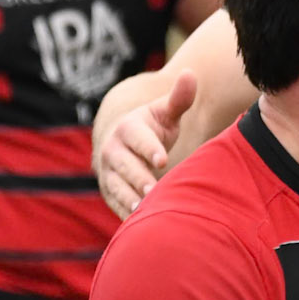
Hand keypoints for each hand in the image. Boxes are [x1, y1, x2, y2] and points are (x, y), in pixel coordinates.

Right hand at [96, 72, 195, 218]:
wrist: (125, 144)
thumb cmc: (153, 128)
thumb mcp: (165, 113)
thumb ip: (179, 98)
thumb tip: (190, 74)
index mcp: (128, 128)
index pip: (138, 138)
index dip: (149, 148)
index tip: (162, 158)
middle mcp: (113, 150)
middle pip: (125, 166)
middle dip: (139, 178)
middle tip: (153, 191)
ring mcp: (108, 173)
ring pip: (117, 188)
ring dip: (130, 200)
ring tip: (145, 212)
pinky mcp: (109, 193)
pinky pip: (116, 205)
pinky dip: (126, 215)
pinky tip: (141, 225)